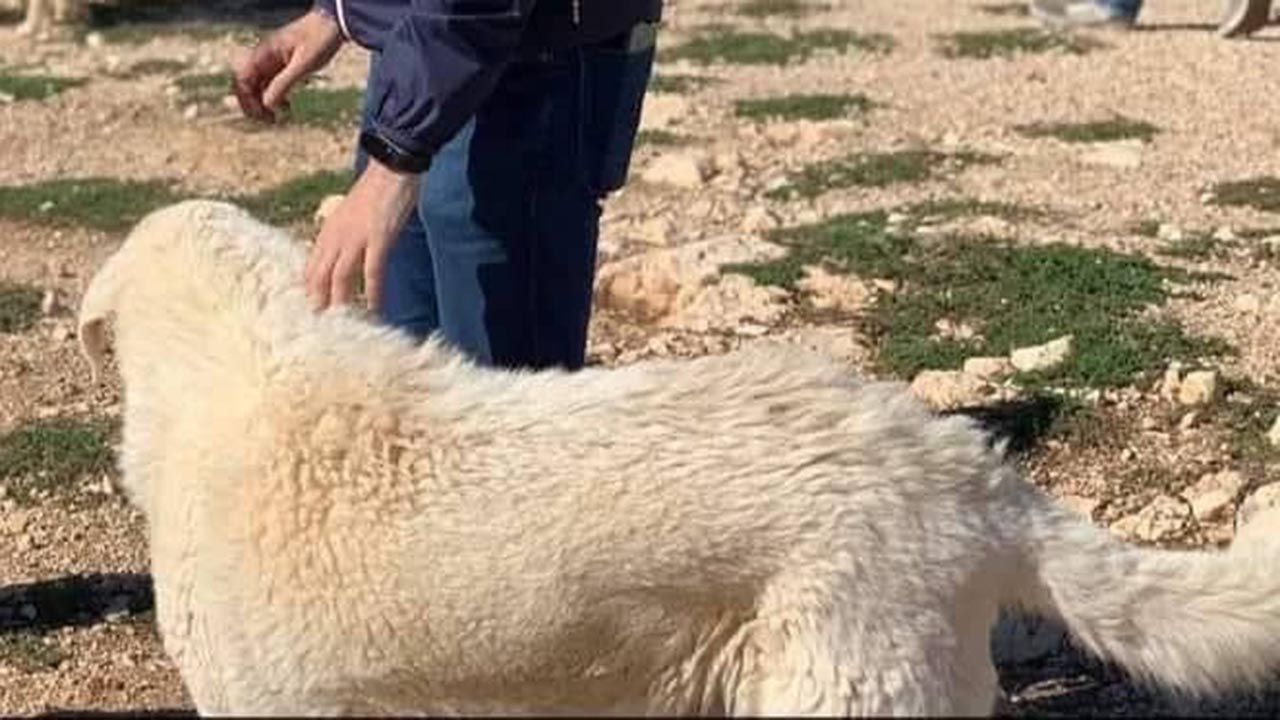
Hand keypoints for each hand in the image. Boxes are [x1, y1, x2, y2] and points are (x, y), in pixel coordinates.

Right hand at [233, 9, 342, 122]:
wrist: (334, 23)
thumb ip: (284, 83)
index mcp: (264, 53)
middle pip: (247, 84)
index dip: (247, 99)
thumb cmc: (320, 40)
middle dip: (253, 104)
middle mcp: (264, 56)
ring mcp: (273, 60)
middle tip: (269, 121)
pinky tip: (287, 107)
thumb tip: (266, 104)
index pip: (242, 79)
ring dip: (264, 103)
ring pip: (259, 85)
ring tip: (277, 118)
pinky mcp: (284, 64)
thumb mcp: (304, 65)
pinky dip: (275, 97)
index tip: (262, 114)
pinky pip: (271, 83)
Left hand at [305, 160, 419, 311]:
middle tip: (319, 329)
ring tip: (342, 325)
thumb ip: (343, 237)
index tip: (310, 314)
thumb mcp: (351, 216)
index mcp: (328, 232)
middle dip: (318, 304)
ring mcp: (356, 238)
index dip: (308, 293)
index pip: (310, 269)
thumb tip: (342, 258)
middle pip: (319, 277)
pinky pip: (372, 270)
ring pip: (340, 277)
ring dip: (340, 303)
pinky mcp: (377, 237)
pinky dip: (372, 291)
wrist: (392, 168)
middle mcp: (335, 237)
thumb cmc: (375, 192)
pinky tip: (374, 308)